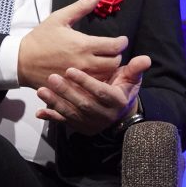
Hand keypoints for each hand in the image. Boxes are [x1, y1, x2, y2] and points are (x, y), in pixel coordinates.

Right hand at [18, 0, 126, 90]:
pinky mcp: (73, 87)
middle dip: (117, 56)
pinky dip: (98, 81)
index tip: (121, 40)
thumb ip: (81, 7)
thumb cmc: (41, 38)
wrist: (21, 61)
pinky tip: (94, 74)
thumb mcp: (59, 18)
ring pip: (106, 76)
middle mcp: (85, 63)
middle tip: (112, 51)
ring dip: (109, 69)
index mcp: (84, 45)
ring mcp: (79, 78)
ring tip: (104, 61)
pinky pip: (92, 87)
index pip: (115, 46)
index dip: (122, 42)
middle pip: (114, 63)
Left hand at [36, 54, 152, 135]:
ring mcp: (92, 123)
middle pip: (83, 103)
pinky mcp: (82, 128)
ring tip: (41, 91)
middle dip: (66, 91)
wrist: (120, 115)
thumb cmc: (123, 90)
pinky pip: (66, 123)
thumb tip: (145, 59)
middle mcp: (104, 115)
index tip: (70, 70)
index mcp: (117, 101)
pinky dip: (52, 118)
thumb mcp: (131, 79)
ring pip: (72, 114)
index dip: (85, 81)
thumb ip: (135, 69)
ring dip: (55, 103)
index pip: (100, 91)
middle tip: (52, 77)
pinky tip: (40, 112)